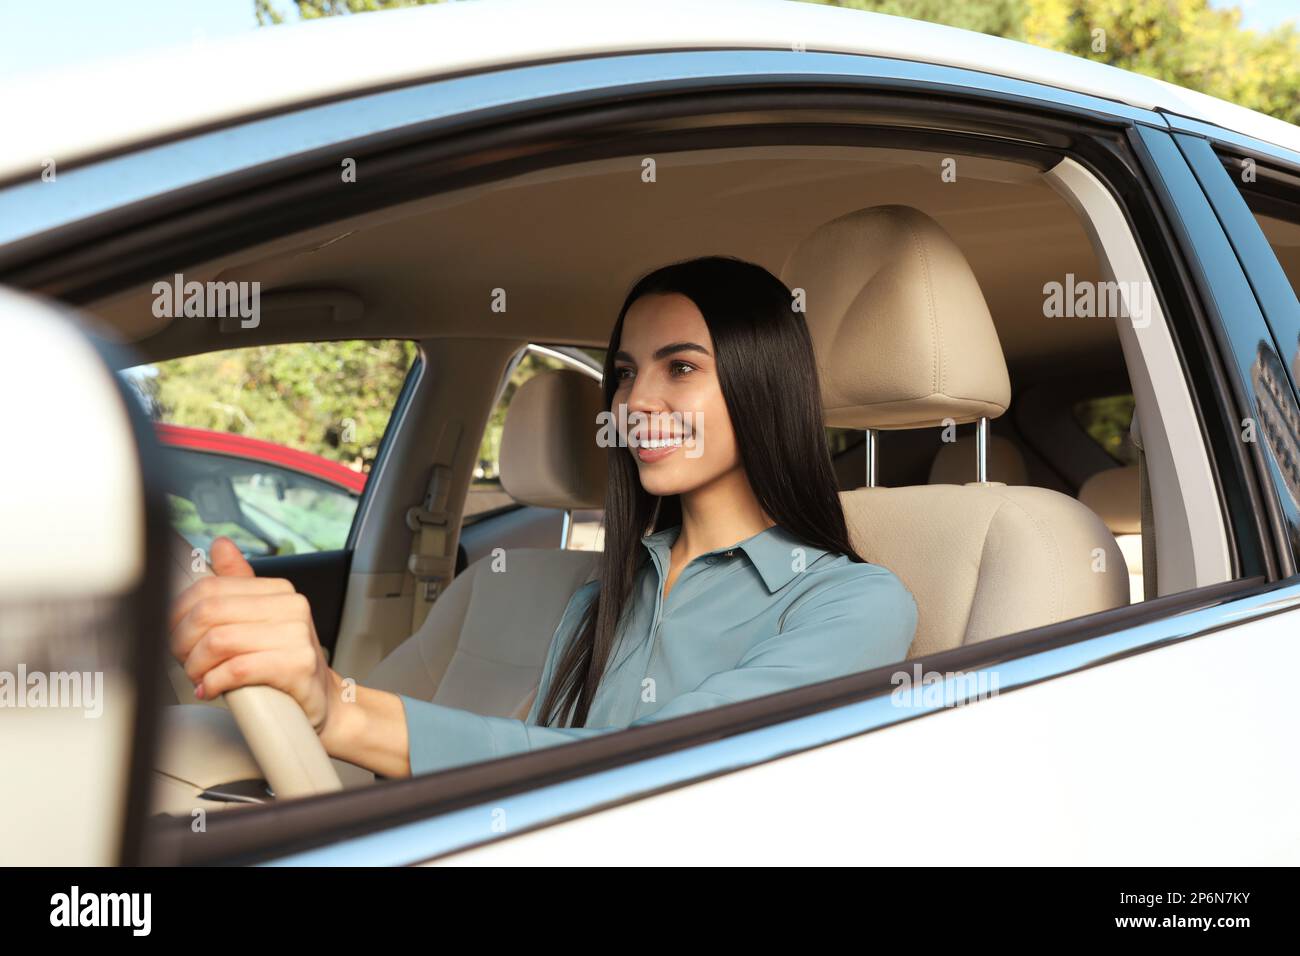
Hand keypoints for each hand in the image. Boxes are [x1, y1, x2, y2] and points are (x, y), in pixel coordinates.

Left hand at [169, 537, 341, 736]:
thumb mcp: (263, 620)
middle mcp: (291, 606)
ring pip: (219, 641)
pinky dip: (215, 682)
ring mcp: (297, 635)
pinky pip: (238, 668)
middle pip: (209, 612)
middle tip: (184, 661)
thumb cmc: (287, 663)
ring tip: (199, 677)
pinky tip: (212, 688)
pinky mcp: (297, 665)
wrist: (323, 700)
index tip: (175, 635)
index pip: (210, 588)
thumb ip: (239, 584)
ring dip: (196, 665)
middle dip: (182, 641)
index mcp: (279, 591)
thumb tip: (220, 546)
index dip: (178, 614)